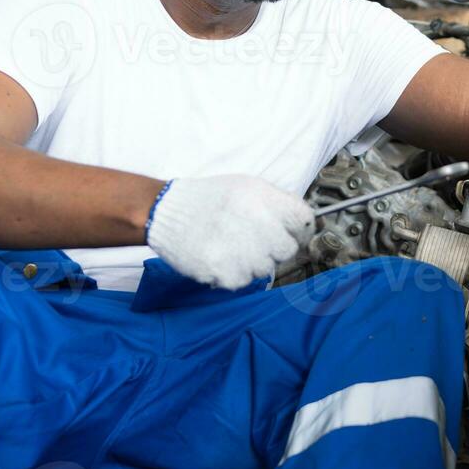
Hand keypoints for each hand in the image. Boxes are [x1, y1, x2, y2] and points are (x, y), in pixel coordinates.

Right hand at [145, 175, 314, 288]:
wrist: (165, 211)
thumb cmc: (208, 199)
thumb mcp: (246, 186)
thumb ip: (276, 203)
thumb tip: (302, 222)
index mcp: (263, 197)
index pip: (303, 219)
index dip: (299, 230)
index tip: (292, 235)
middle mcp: (256, 221)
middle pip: (287, 249)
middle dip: (274, 249)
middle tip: (254, 244)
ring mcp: (241, 247)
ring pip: (266, 268)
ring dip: (252, 263)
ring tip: (231, 248)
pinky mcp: (224, 269)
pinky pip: (244, 281)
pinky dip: (233, 274)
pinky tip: (220, 258)